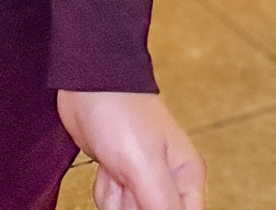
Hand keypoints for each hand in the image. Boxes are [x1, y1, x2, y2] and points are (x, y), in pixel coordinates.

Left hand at [57, 91, 205, 209]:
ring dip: (115, 203)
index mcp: (187, 179)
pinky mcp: (122, 176)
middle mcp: (170, 182)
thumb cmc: (120, 110)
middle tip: (126, 180)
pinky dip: (105, 193)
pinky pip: (113, 206)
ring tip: (115, 171)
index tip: (140, 198)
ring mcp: (144, 180)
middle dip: (132, 207)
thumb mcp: (144, 165)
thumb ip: (162, 206)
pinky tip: (106, 170)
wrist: (87, 79)